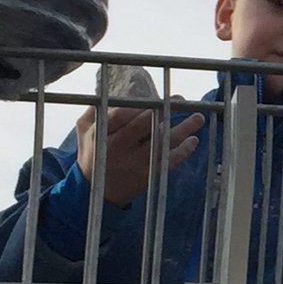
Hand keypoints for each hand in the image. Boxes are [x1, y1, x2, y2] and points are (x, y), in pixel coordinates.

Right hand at [75, 102, 205, 206]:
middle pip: (145, 126)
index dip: (139, 104)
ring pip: (161, 143)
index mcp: (102, 135)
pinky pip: (168, 161)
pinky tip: (193, 140)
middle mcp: (119, 149)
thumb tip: (117, 92)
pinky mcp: (148, 175)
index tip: (156, 97)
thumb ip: (96, 110)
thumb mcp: (84, 131)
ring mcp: (135, 163)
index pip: (120, 115)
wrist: (97, 191)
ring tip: (198, 117)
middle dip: (164, 110)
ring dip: (183, 129)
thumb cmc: (93, 153)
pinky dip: (183, 151)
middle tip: (180, 100)